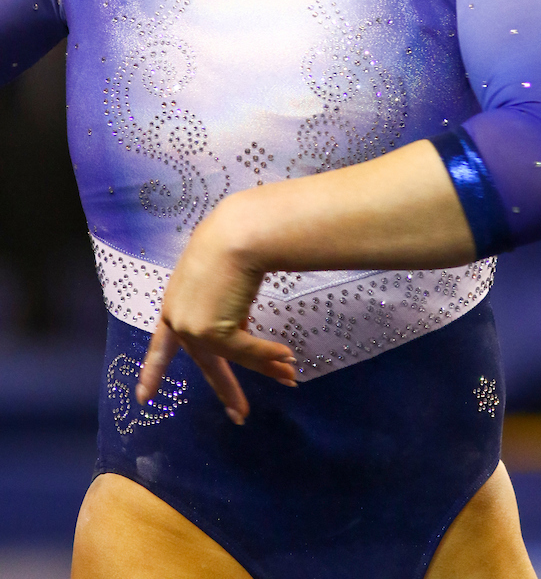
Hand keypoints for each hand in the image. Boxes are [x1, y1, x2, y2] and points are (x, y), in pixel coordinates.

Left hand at [136, 190, 297, 424]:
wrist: (237, 234)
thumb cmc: (232, 244)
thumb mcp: (222, 282)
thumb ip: (224, 313)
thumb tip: (243, 343)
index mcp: (173, 304)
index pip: (161, 344)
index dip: (153, 371)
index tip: (142, 397)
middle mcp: (179, 320)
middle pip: (207, 363)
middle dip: (228, 389)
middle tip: (239, 415)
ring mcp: (193, 328)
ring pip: (234, 358)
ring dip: (265, 367)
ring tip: (288, 376)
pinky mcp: (213, 333)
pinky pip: (246, 352)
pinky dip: (268, 356)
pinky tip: (287, 358)